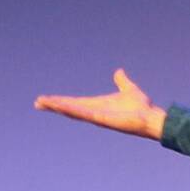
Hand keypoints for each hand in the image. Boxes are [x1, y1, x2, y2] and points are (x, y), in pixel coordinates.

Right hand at [34, 68, 165, 139]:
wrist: (151, 117)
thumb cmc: (142, 108)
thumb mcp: (128, 89)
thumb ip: (122, 81)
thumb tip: (119, 72)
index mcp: (97, 105)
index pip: (74, 103)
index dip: (61, 101)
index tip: (47, 99)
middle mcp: (94, 112)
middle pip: (69, 108)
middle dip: (54, 105)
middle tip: (38, 102)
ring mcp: (97, 117)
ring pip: (73, 111)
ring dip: (58, 107)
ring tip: (43, 103)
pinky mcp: (102, 119)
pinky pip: (83, 113)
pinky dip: (71, 109)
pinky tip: (60, 106)